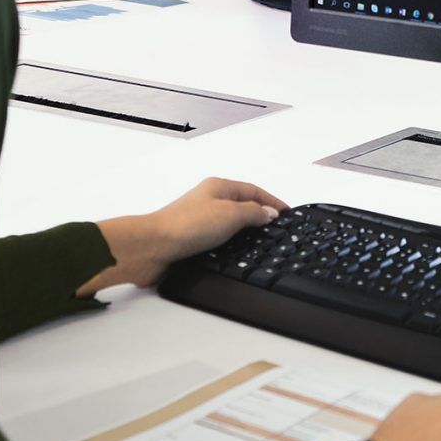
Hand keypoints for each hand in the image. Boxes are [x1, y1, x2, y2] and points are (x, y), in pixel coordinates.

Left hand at [86, 177, 288, 292]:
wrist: (153, 247)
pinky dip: (230, 244)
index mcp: (218, 187)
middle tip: (277, 224)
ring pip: (229, 223)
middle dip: (259, 213)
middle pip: (241, 204)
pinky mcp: (191, 240)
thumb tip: (269, 213)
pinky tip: (234, 253)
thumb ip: (253, 213)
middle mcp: (208, 201)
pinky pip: (218, 239)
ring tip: (260, 239)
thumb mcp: (230, 214)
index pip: (253, 191)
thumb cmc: (185, 225)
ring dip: (244, 230)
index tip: (286, 210)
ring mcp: (199, 221)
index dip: (272, 201)